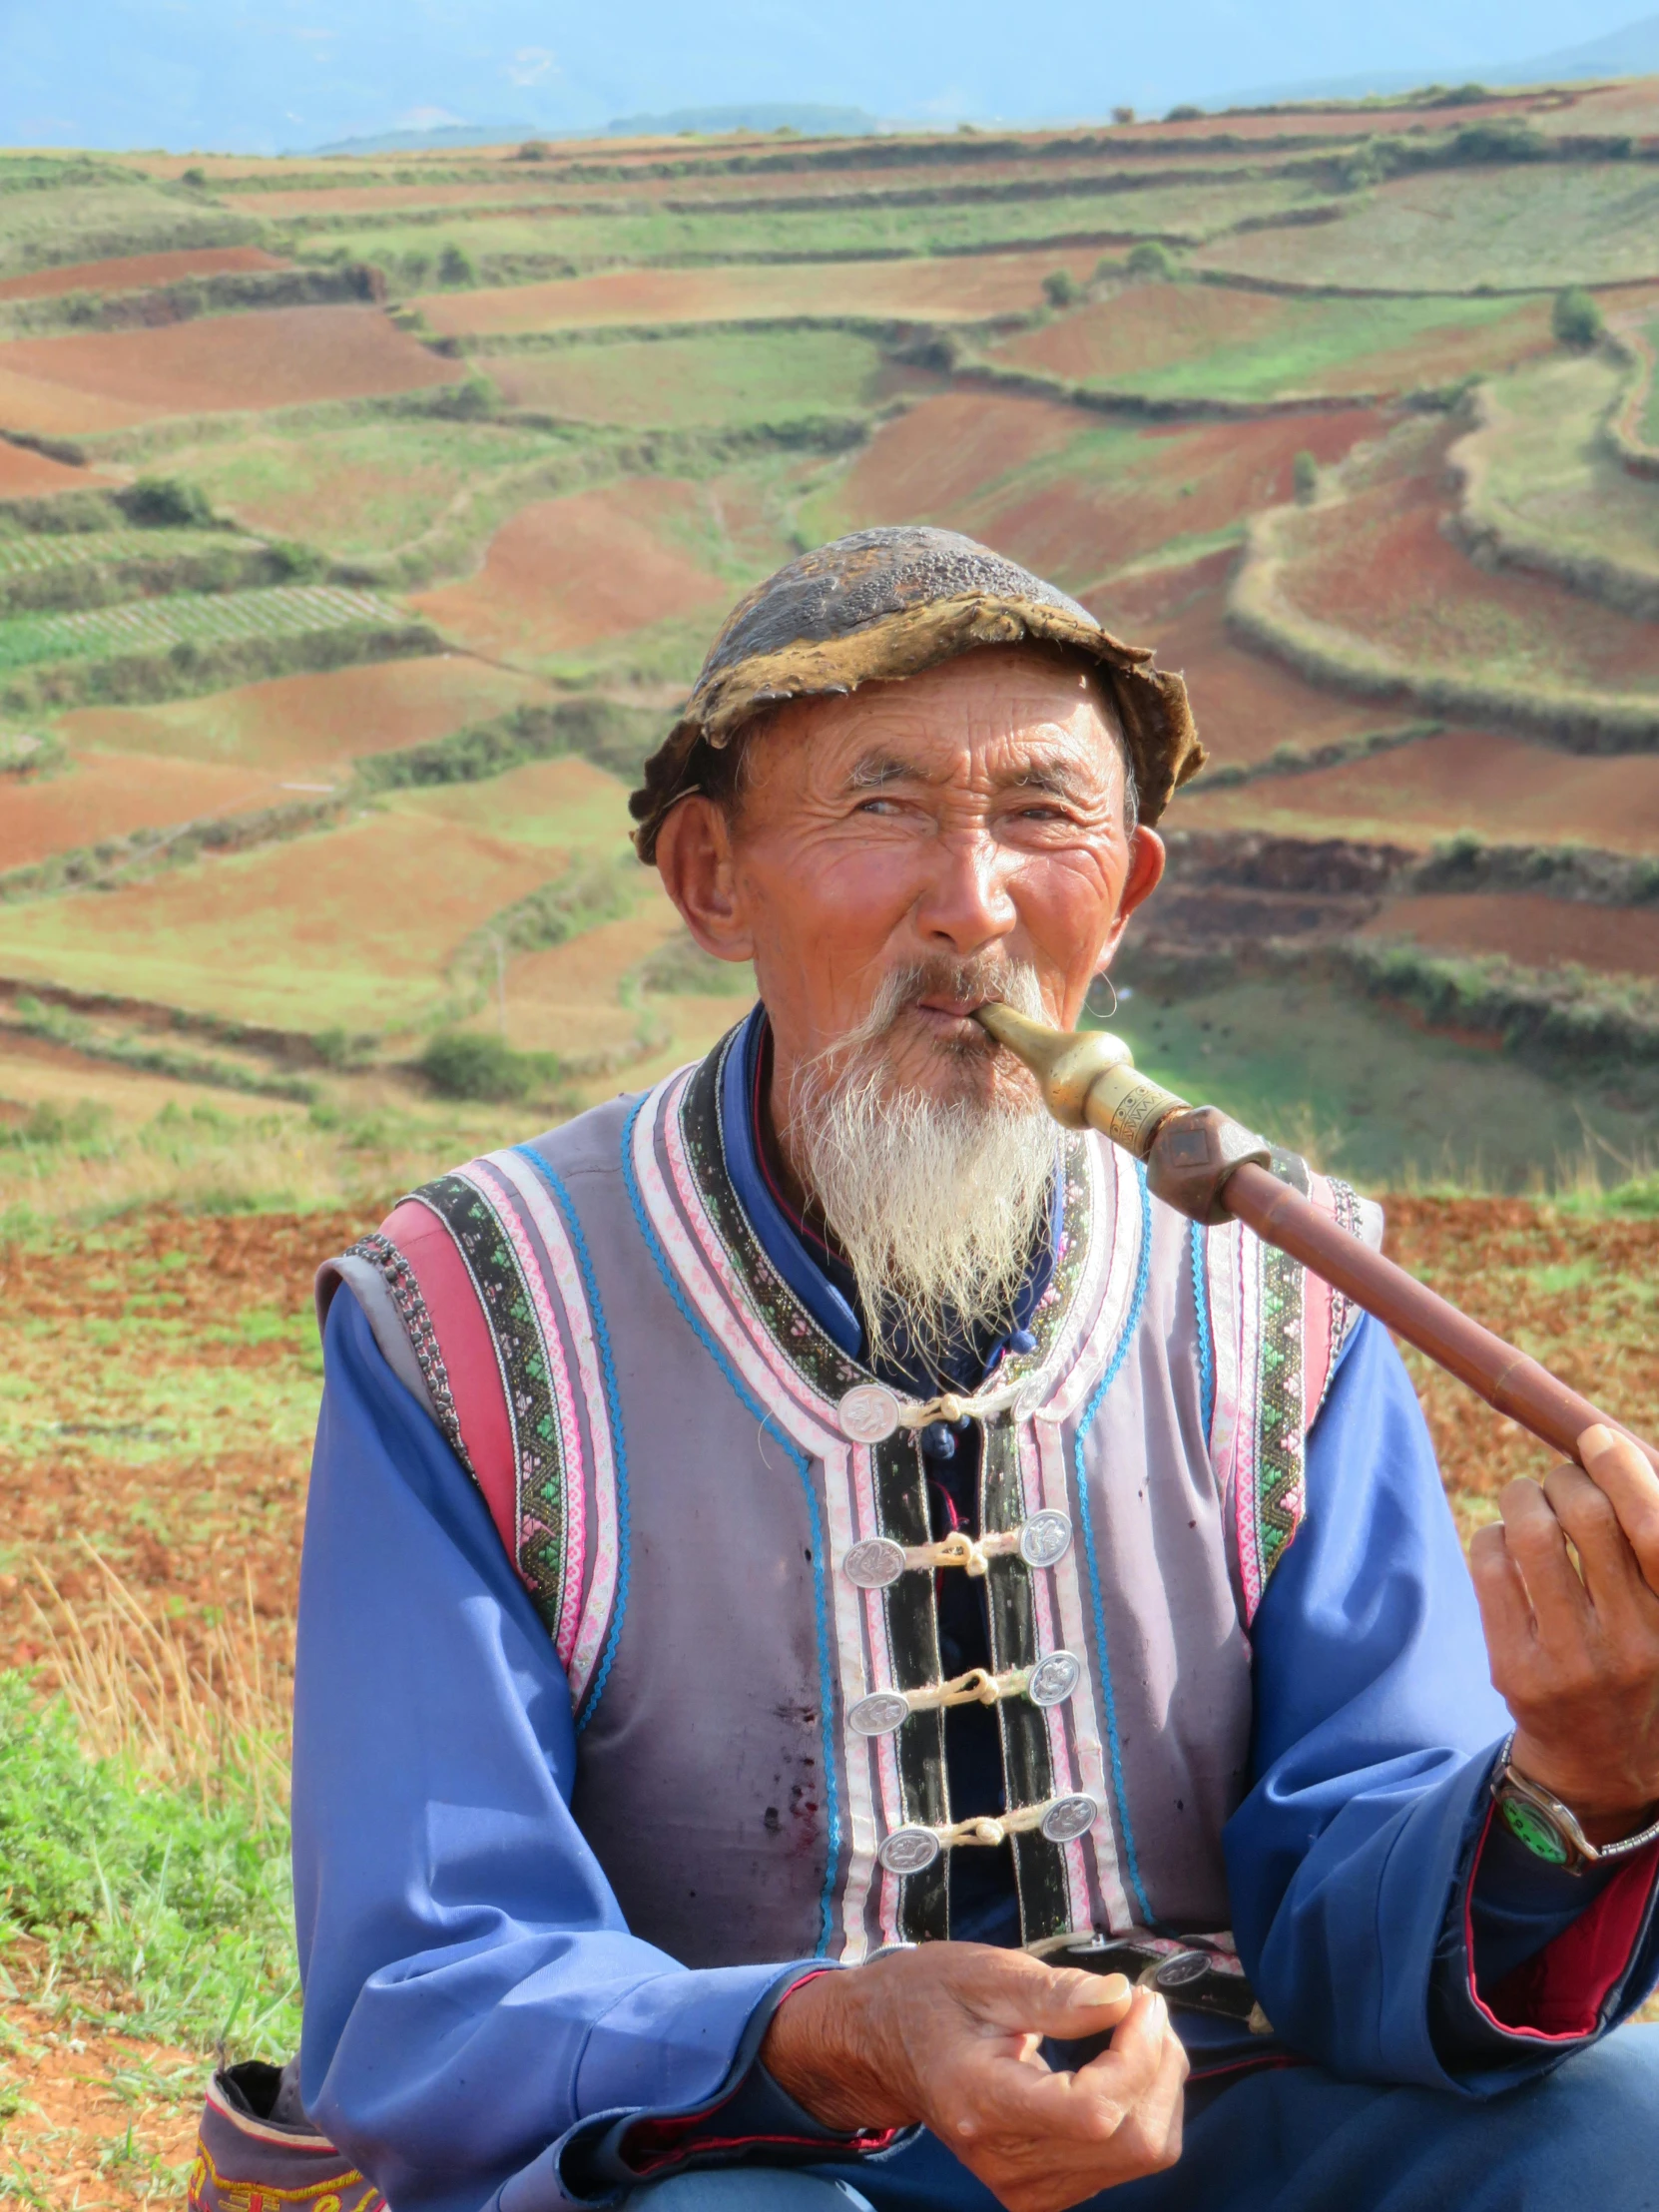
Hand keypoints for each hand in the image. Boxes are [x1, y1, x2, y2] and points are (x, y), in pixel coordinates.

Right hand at [761, 1942, 1186, 2211]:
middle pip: (1131, 2140)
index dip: (1138, 2057)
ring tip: (1130, 2028)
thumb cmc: (931, 1997)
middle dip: (1158, 2064)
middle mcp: (1006, 2162)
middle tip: (1142, 2006)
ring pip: (1142, 2152)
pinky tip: (1119, 2063)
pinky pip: (1126, 2159)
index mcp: (982, 2103)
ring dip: (1156, 2084)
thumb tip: (1122, 2000)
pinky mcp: (1044, 2189)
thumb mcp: (986, 1974)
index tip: (1140, 2000)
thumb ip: (1056, 1993)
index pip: (1095, 2112)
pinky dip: (1141, 2106)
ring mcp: (1026, 2186)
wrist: (883, 2046)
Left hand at [1471, 1424, 1658, 1840]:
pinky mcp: (1516, 1670)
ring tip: (1525, 1500)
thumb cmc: (1636, 1664)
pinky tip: (1503, 1543)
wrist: (1600, 1765)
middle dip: (1564, 1477)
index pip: (1655, 1530)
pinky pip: (1490, 1567)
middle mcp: (1631, 1642)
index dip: (1624, 1471)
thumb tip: (1610, 1451)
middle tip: (1558, 1478)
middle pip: (1588, 1517)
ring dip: (1520, 1497)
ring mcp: (1571, 1659)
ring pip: (1530, 1535)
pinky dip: (1493, 1535)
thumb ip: (1646, 1551)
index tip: (1595, 1437)